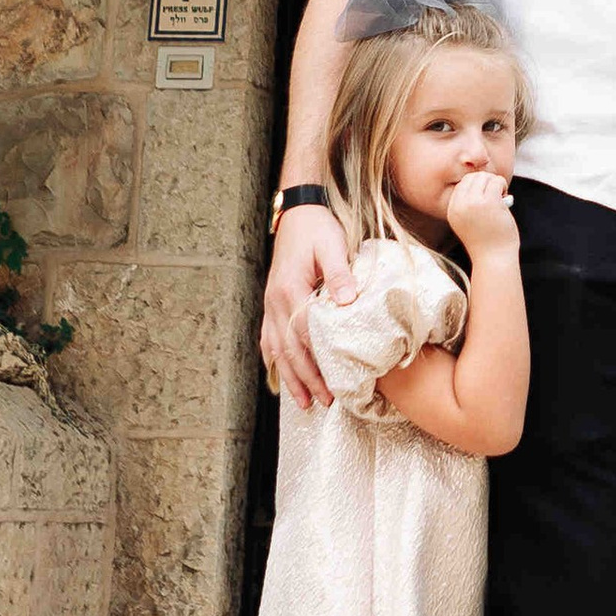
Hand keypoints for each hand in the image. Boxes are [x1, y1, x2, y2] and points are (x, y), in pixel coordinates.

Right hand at [261, 201, 352, 409]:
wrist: (297, 212)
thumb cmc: (317, 228)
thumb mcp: (332, 245)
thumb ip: (338, 274)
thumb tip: (346, 303)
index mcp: (290, 289)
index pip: (304, 333)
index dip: (318, 361)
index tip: (335, 382)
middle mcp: (275, 301)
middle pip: (289, 349)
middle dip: (306, 379)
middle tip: (325, 402)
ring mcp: (270, 304)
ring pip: (277, 348)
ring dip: (291, 376)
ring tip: (304, 402)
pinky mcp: (272, 302)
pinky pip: (268, 337)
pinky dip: (274, 359)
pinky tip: (280, 375)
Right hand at [445, 169, 518, 257]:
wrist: (494, 259)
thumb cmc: (486, 241)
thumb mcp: (469, 221)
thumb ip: (469, 204)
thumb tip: (483, 179)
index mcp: (452, 210)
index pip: (461, 184)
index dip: (476, 185)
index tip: (485, 195)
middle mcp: (460, 205)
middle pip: (472, 177)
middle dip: (486, 181)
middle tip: (495, 194)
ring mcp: (474, 203)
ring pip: (485, 177)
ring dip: (495, 182)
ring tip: (501, 196)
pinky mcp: (489, 203)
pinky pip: (497, 181)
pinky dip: (503, 185)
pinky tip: (505, 196)